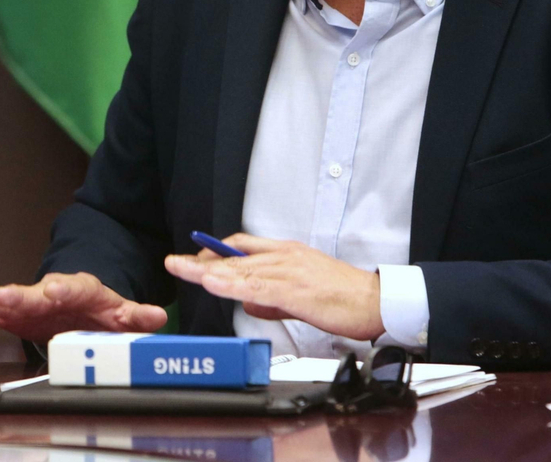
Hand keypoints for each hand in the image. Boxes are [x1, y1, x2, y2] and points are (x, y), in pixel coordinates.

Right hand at [0, 272, 167, 342]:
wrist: (80, 303)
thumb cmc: (101, 309)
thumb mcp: (122, 312)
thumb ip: (137, 316)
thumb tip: (157, 316)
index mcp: (79, 290)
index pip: (72, 287)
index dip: (62, 289)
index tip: (53, 290)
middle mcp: (49, 294)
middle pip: (34, 294)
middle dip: (17, 295)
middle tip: (0, 295)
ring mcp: (30, 305)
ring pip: (9, 303)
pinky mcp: (16, 317)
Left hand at [164, 233, 384, 340]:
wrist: (376, 301)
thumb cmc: (344, 296)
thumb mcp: (302, 291)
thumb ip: (273, 297)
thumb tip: (249, 303)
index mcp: (286, 253)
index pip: (242, 246)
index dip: (216, 252)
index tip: (195, 260)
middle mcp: (283, 257)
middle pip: (233, 255)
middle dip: (200, 261)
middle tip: (174, 263)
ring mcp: (288, 271)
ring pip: (240, 269)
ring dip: (207, 270)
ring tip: (181, 269)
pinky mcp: (295, 290)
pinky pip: (256, 287)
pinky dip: (232, 285)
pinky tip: (213, 284)